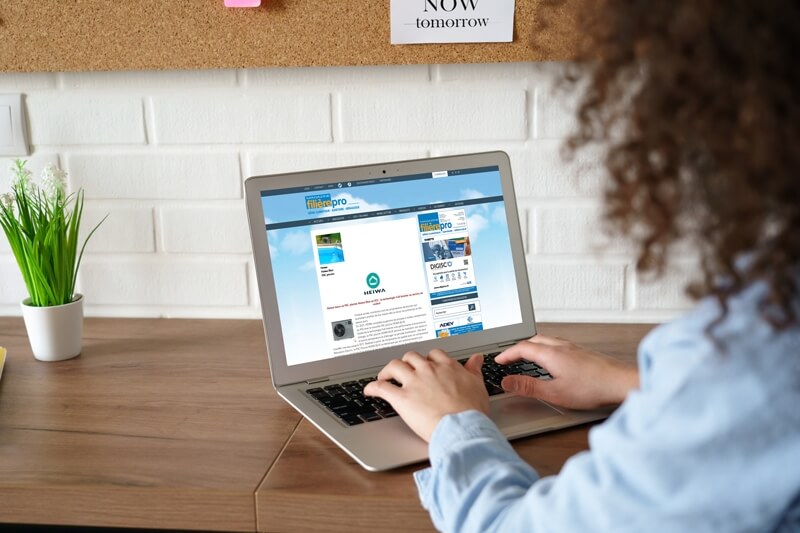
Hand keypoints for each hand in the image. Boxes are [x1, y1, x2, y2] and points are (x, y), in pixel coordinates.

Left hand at [363, 350, 488, 441]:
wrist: (462, 427)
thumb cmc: (471, 411)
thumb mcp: (478, 385)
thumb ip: (473, 370)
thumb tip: (476, 359)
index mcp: (447, 367)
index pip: (433, 354)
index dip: (427, 359)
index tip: (425, 365)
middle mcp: (428, 370)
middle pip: (411, 357)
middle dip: (406, 362)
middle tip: (404, 370)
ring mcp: (414, 383)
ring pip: (395, 366)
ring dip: (388, 370)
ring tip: (385, 376)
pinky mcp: (402, 398)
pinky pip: (382, 387)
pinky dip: (373, 387)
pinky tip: (369, 390)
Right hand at [496, 335, 638, 409]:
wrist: (621, 382)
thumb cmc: (592, 388)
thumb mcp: (554, 392)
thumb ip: (528, 387)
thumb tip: (507, 382)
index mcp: (551, 354)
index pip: (522, 348)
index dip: (507, 354)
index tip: (498, 360)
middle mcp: (561, 346)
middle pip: (533, 340)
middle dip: (518, 348)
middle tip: (510, 358)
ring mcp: (573, 347)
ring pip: (546, 340)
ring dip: (532, 346)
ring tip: (527, 358)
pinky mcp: (582, 352)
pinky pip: (557, 344)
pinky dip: (545, 349)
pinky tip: (551, 361)